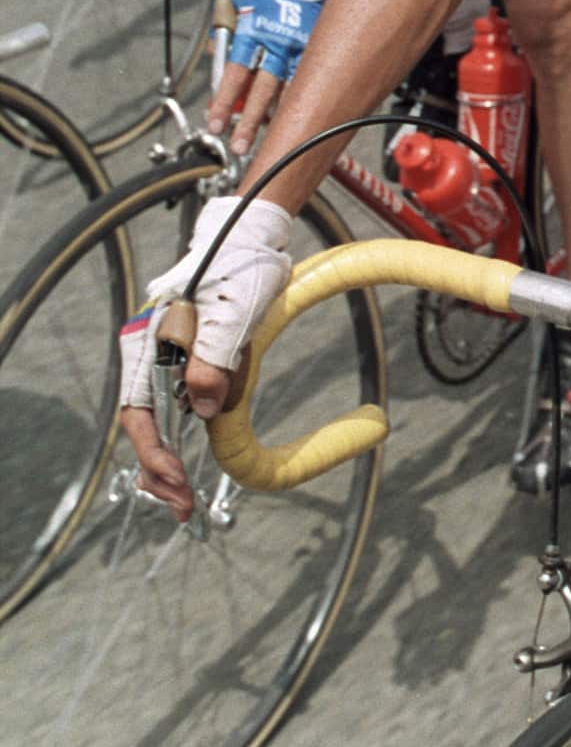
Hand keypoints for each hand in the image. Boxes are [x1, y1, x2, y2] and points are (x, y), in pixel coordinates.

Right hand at [118, 196, 292, 519]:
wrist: (255, 238)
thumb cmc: (241, 269)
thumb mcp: (232, 317)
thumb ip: (214, 363)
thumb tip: (203, 412)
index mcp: (150, 342)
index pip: (139, 412)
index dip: (155, 453)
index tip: (177, 482)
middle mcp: (153, 354)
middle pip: (144, 424)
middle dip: (159, 470)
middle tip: (184, 509)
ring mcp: (170, 358)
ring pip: (162, 420)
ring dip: (172, 459)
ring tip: (187, 497)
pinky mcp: (192, 359)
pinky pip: (182, 406)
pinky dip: (188, 437)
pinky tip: (195, 460)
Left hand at [206, 0, 345, 152]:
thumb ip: (226, 29)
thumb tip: (213, 55)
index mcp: (254, 31)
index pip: (234, 76)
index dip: (223, 103)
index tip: (214, 124)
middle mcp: (278, 42)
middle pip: (260, 91)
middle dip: (248, 122)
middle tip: (240, 146)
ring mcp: (303, 45)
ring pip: (288, 88)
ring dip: (277, 116)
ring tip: (270, 139)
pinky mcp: (323, 42)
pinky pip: (312, 74)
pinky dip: (304, 94)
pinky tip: (300, 111)